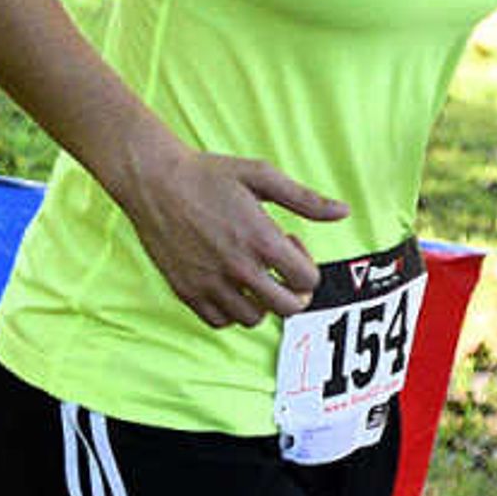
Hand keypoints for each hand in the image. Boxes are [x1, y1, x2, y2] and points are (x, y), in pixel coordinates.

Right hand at [112, 139, 351, 328]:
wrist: (152, 180)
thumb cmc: (207, 173)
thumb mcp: (261, 176)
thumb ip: (305, 199)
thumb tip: (344, 212)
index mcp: (262, 239)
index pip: (308, 281)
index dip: (307, 266)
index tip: (289, 245)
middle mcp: (238, 267)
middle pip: (287, 308)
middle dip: (293, 292)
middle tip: (281, 273)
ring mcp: (210, 282)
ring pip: (253, 318)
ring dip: (261, 301)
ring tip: (249, 275)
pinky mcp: (186, 290)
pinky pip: (219, 321)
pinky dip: (230, 311)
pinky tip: (227, 285)